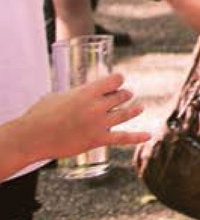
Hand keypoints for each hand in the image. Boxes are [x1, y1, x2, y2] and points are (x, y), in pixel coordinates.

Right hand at [14, 74, 147, 162]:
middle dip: (122, 95)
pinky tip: (148, 135)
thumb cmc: (40, 115)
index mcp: (88, 92)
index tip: (116, 81)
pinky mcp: (97, 140)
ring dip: (134, 110)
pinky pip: (122, 138)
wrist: (31, 138)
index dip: (117, 80)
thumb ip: (75, 93)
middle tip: (121, 96)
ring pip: (125, 113)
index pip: (116, 79)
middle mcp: (97, 106)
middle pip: (121, 95)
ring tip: (140, 107)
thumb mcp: (59, 95)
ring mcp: (99, 124)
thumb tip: (81, 92)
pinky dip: (137, 137)